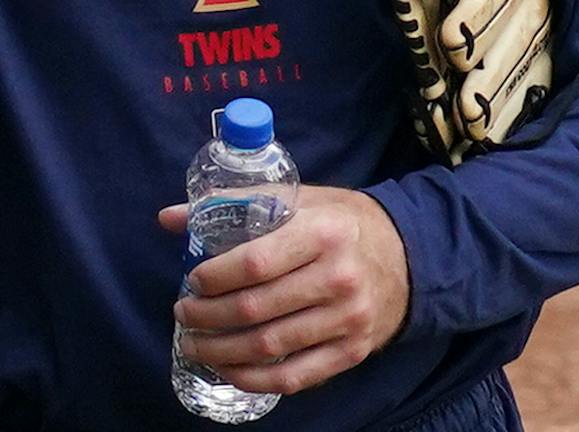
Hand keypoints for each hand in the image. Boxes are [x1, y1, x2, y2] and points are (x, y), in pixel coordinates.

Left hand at [159, 186, 410, 396]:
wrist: (409, 255)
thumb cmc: (341, 222)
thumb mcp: (298, 199)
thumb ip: (235, 204)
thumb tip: (169, 217)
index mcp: (322, 233)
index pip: (255, 262)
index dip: (215, 277)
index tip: (192, 280)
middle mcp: (337, 278)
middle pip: (257, 309)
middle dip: (208, 317)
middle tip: (184, 313)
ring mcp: (347, 319)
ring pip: (271, 347)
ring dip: (222, 351)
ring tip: (195, 344)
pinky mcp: (352, 351)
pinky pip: (296, 376)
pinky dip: (255, 379)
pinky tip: (229, 370)